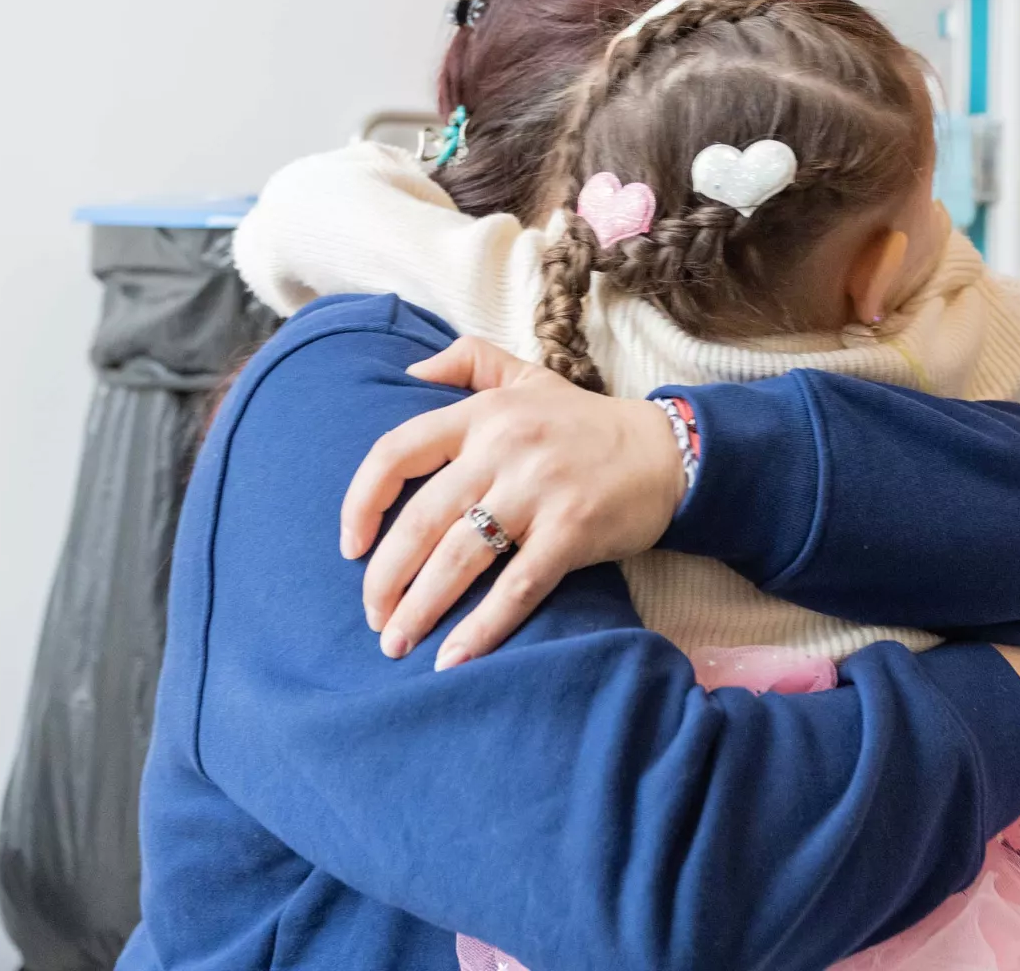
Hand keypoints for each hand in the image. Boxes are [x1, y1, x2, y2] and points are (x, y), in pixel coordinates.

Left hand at [341, 337, 686, 668]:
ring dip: (420, 609)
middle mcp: (504, 449)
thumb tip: (407, 372)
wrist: (670, 450)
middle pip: (421, 520)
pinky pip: (517, 587)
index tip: (350, 546)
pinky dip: (482, 627)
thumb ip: (467, 362)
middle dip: (385, 578)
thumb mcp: (528, 376)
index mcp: (484, 413)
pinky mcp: (573, 530)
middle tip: (373, 618)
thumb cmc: (587, 422)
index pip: (397, 451)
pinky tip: (454, 657)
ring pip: (459, 558)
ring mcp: (539, 490)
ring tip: (397, 644)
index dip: (361, 502)